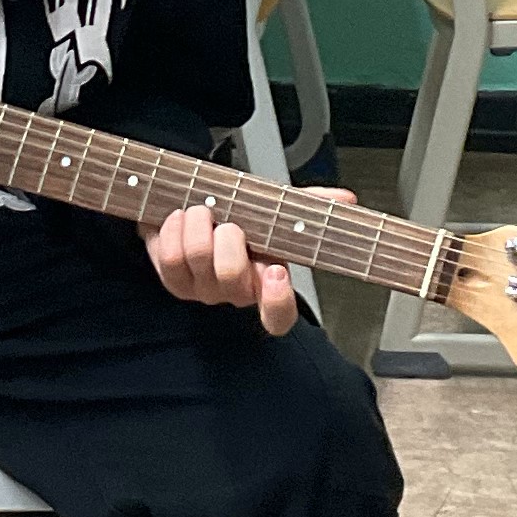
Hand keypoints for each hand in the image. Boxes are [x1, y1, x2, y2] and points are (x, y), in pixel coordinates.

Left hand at [147, 191, 349, 338]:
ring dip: (199, 223)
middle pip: (233, 276)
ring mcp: (203, 290)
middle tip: (228, 222)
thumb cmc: (233, 214)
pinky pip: (172, 257)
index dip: (277, 301)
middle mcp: (235, 292)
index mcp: (265, 281)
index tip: (276, 271)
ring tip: (202, 211)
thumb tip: (344, 200)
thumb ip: (308, 207)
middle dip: (229, 237)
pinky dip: (175, 229)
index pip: (278, 315)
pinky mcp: (173, 281)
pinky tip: (181, 218)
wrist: (189, 206)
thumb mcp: (273, 210)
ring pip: (200, 259)